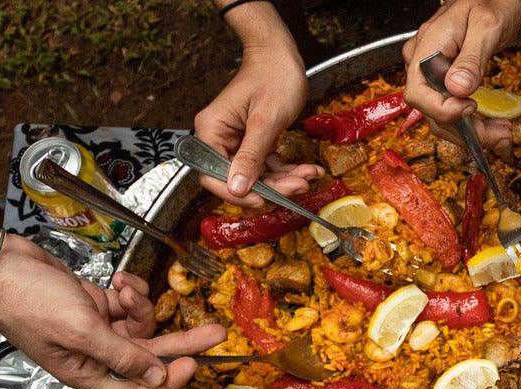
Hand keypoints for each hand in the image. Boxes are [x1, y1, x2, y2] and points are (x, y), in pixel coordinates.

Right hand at [0, 234, 225, 388]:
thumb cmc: (27, 301)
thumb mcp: (81, 330)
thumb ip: (122, 356)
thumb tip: (157, 378)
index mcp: (88, 372)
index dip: (168, 380)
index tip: (194, 363)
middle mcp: (94, 354)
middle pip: (149, 356)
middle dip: (182, 342)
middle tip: (216, 333)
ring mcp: (94, 328)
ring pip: (138, 325)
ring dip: (140, 304)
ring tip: (126, 289)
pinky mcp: (93, 304)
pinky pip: (125, 303)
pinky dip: (128, 290)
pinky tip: (119, 279)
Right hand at [195, 5, 321, 206]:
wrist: (282, 55)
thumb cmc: (273, 77)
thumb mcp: (266, 120)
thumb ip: (251, 157)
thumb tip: (237, 189)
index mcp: (211, 131)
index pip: (212, 174)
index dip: (236, 193)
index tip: (263, 201)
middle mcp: (219, 138)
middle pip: (238, 178)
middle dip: (272, 186)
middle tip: (299, 185)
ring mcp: (236, 141)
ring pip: (257, 174)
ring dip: (285, 179)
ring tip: (309, 175)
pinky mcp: (253, 141)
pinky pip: (267, 164)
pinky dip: (287, 169)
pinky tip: (308, 169)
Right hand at [401, 0, 520, 150]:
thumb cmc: (490, 1)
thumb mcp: (487, 25)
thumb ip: (472, 58)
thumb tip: (457, 89)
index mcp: (426, 48)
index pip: (418, 93)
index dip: (442, 110)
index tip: (471, 110)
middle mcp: (422, 63)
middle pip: (432, 111)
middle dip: (465, 131)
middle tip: (499, 136)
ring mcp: (432, 73)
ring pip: (442, 116)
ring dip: (471, 133)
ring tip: (502, 134)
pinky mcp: (445, 80)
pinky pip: (452, 108)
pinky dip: (472, 123)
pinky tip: (494, 126)